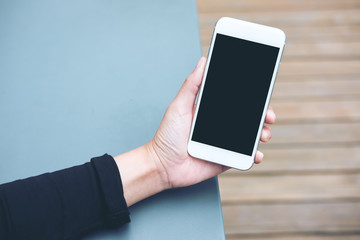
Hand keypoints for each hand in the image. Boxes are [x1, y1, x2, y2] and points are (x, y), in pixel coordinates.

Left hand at [148, 57, 275, 188]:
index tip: (262, 93)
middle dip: (263, 115)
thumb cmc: (167, 136)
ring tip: (264, 134)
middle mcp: (220, 126)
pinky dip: (254, 155)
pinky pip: (244, 156)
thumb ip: (191, 85)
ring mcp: (224, 143)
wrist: (163, 166)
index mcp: (211, 111)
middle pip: (248, 117)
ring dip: (263, 133)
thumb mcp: (179, 106)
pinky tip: (256, 154)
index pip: (236, 101)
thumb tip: (203, 62)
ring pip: (250, 136)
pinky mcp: (225, 159)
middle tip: (269, 115)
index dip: (251, 98)